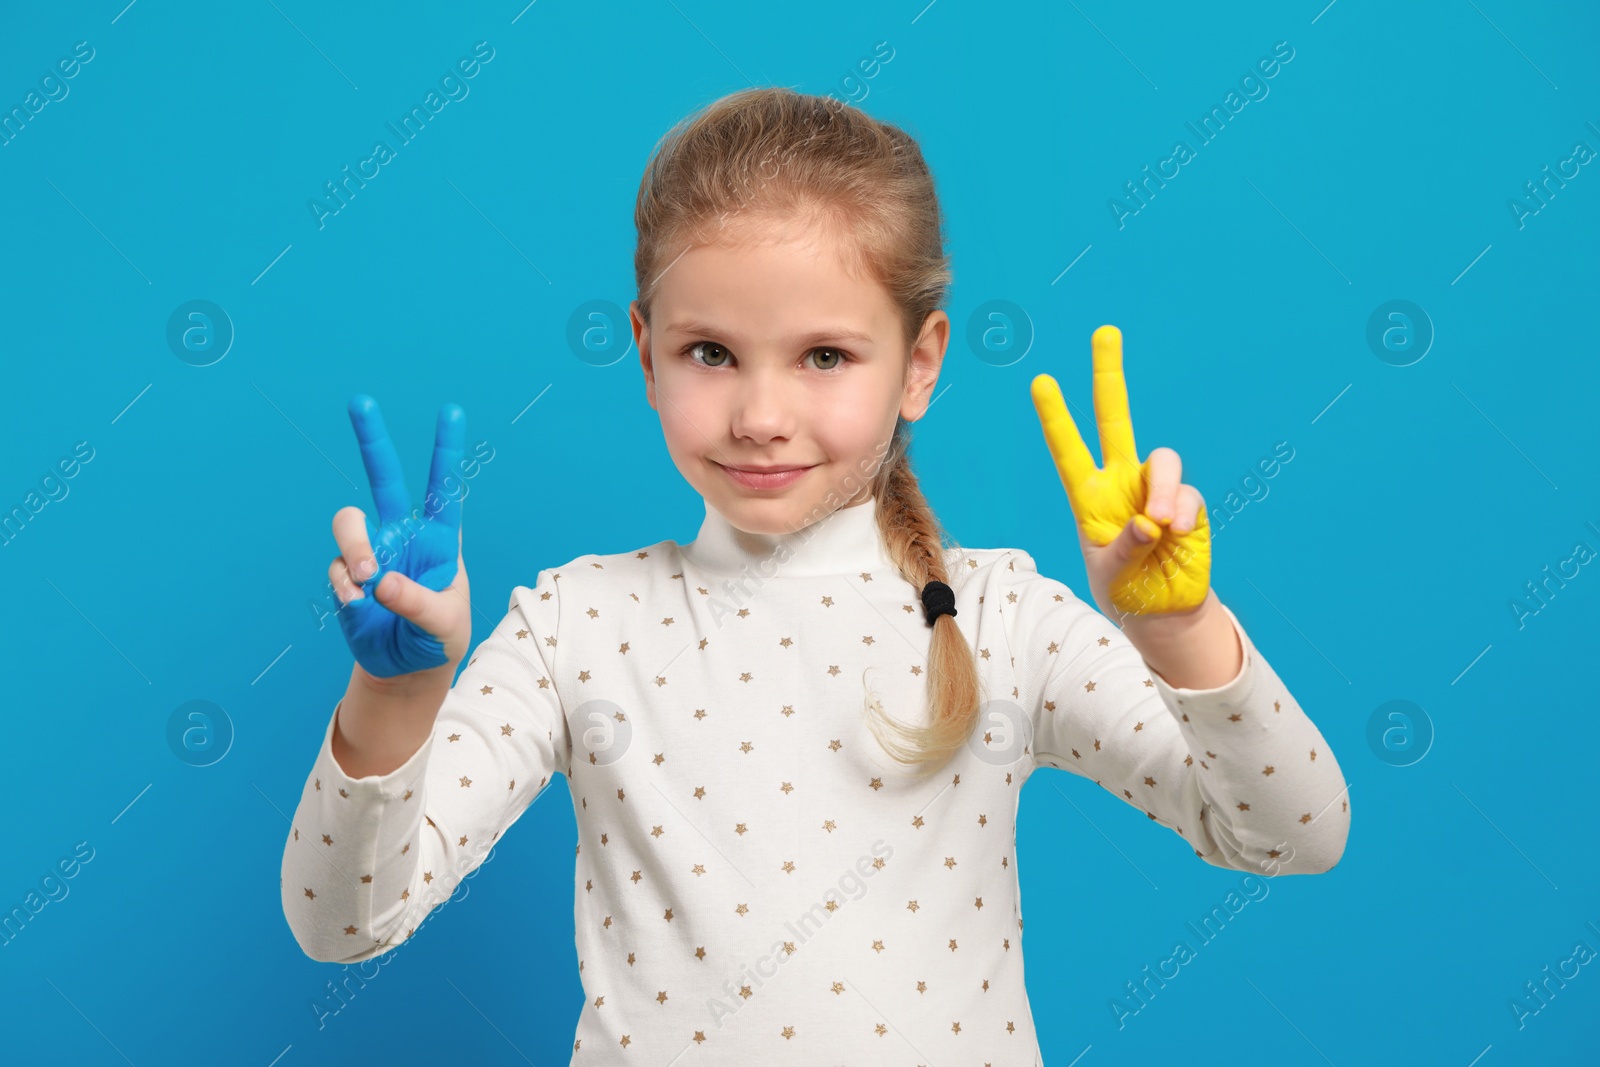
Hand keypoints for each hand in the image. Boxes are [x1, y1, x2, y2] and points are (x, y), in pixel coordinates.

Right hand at [328, 395, 470, 679]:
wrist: (406, 669)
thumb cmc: (439, 640)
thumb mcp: (445, 625)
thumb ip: (418, 602)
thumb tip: (378, 581)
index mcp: (439, 538)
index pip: (444, 488)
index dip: (446, 450)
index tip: (450, 411)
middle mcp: (402, 535)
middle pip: (384, 478)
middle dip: (372, 439)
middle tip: (361, 400)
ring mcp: (371, 551)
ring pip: (348, 522)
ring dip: (354, 546)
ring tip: (367, 581)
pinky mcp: (347, 575)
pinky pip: (336, 567)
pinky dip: (346, 588)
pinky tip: (360, 608)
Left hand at [1029, 325, 1210, 620]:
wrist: (1163, 609)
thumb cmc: (1125, 588)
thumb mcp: (1111, 572)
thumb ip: (1124, 546)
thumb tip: (1149, 519)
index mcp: (1089, 496)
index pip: (1068, 449)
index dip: (1056, 417)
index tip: (1041, 381)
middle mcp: (1121, 482)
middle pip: (1115, 419)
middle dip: (1110, 376)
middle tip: (1105, 333)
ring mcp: (1155, 489)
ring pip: (1162, 460)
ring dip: (1163, 489)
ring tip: (1160, 526)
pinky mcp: (1188, 503)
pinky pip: (1188, 495)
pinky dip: (1182, 514)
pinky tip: (1176, 536)